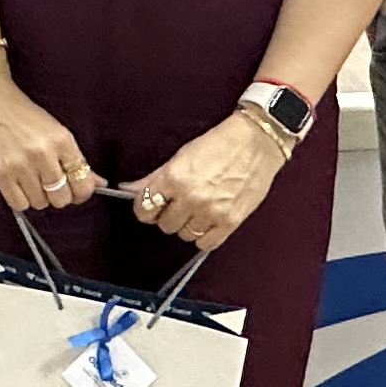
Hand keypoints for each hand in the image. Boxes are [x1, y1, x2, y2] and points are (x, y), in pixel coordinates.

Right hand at [0, 75, 102, 215]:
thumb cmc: (19, 112)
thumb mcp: (53, 129)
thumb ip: (74, 158)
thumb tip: (98, 182)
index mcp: (62, 141)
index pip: (82, 183)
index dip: (81, 193)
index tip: (75, 192)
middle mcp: (44, 154)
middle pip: (62, 198)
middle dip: (58, 196)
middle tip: (49, 186)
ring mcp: (21, 165)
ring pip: (40, 203)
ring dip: (37, 197)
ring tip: (29, 180)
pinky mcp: (0, 173)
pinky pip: (18, 204)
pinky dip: (20, 199)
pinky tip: (16, 184)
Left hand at [124, 111, 287, 252]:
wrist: (257, 142)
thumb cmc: (220, 144)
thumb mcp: (181, 156)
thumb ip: (153, 178)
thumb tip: (128, 189)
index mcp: (175, 178)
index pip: (145, 208)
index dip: (146, 208)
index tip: (151, 206)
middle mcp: (191, 197)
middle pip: (164, 225)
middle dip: (168, 215)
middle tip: (179, 204)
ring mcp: (212, 211)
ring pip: (184, 235)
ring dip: (188, 225)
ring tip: (197, 209)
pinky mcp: (231, 221)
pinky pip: (206, 244)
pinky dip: (204, 236)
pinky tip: (208, 222)